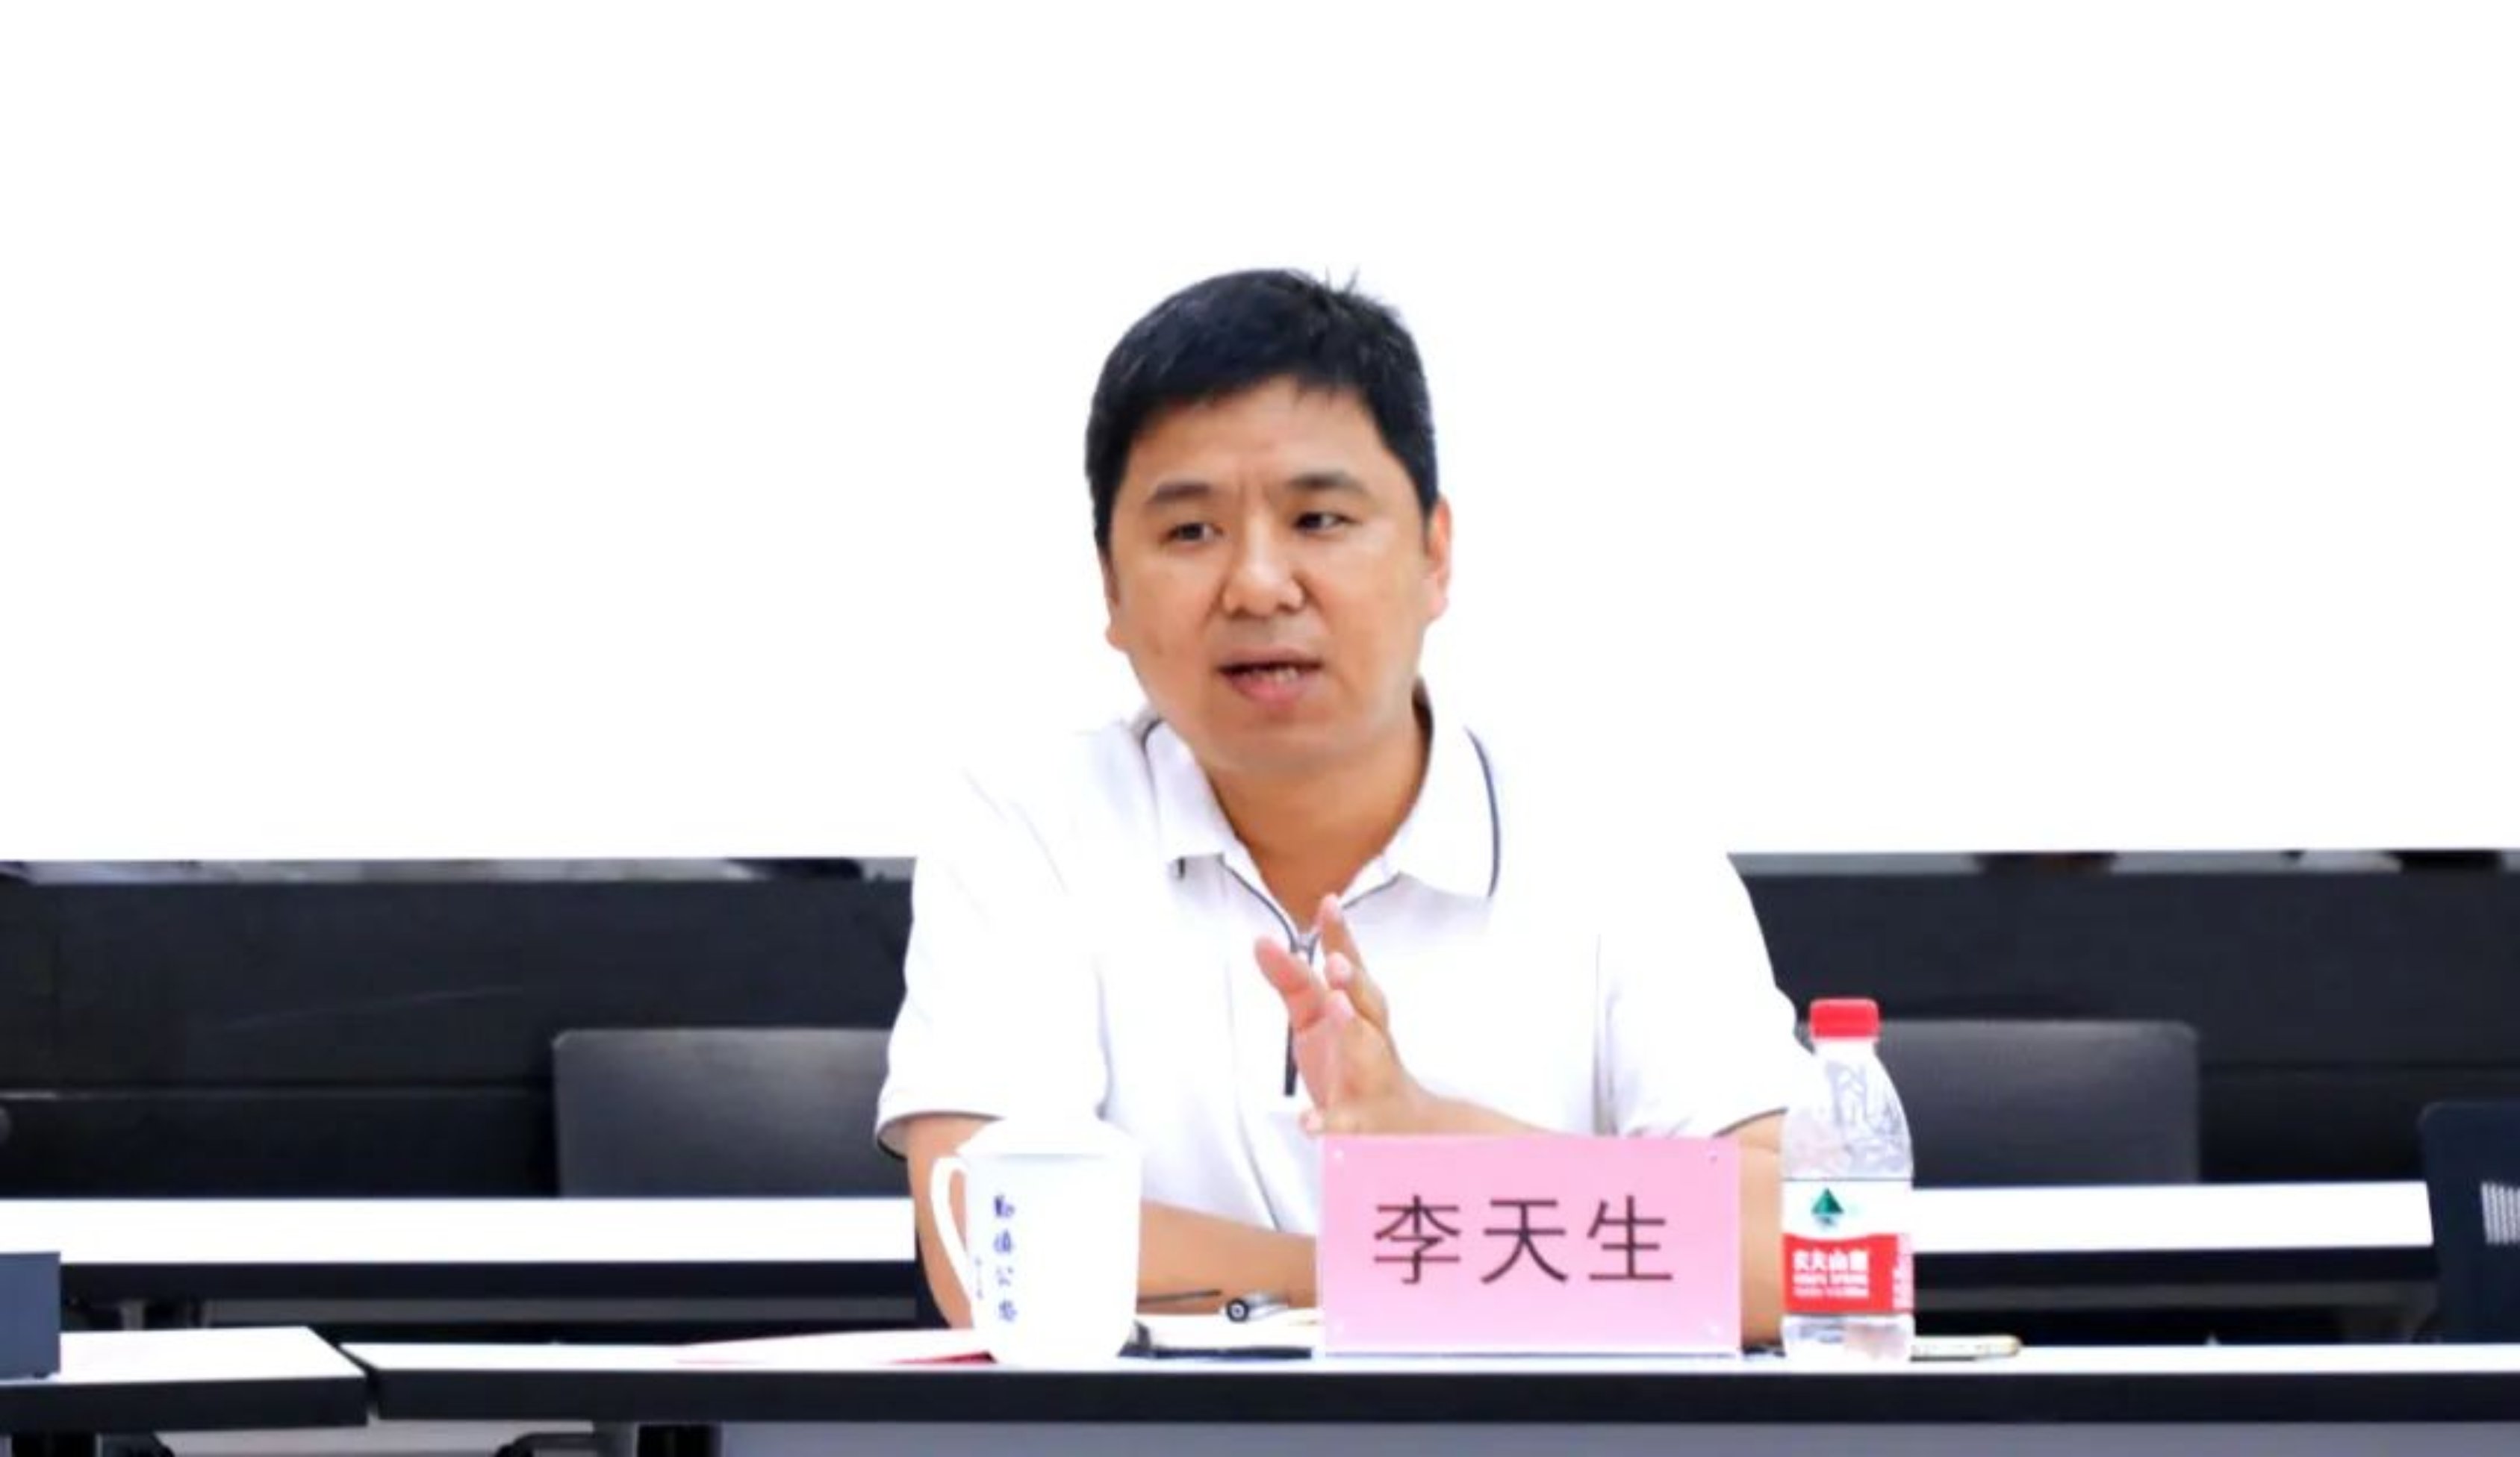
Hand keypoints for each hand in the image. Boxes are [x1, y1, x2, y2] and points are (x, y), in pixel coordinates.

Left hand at [1252, 896, 1434, 1133]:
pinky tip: (1309, 1121)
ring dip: (1353, 1028)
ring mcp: (1369, 1080)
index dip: (1340, 936)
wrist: (1400, 1129)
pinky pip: (1345, 1122)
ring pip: (1367, 1052)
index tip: (1328, 903)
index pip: (1351, 968)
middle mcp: (1372, 1039)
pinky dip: (1328, 1122)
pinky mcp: (1360, 1124)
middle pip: (1368, 1005)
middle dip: (1353, 982)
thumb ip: (1293, 981)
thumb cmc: (1355, 1063)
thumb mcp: (1317, 1018)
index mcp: (1360, 1011)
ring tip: (1336, 1006)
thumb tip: (1261, 942)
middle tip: (1336, 961)